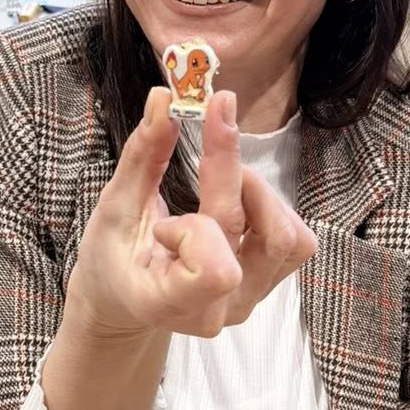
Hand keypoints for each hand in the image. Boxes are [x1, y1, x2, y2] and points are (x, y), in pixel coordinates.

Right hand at [65, 88, 315, 343]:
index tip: (168, 211)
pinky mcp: (266, 287)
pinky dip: (273, 209)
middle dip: (232, 169)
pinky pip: (296, 242)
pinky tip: (239, 201)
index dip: (198, 229)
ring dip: (258, 191)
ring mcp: (246, 301)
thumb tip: (164, 98)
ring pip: (286, 236)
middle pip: (259, 234)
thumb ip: (143, 154)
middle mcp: (216, 311)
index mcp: (167, 301)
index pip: (215, 271)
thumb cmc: (113, 256)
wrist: (124, 300)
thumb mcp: (115, 206)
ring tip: (222, 175)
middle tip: (214, 120)